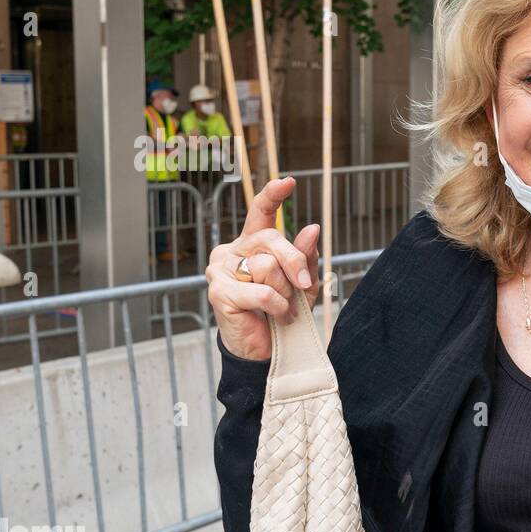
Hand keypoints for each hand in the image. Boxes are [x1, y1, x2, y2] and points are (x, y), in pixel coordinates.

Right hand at [205, 177, 319, 361]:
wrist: (267, 349)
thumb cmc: (282, 312)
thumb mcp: (302, 283)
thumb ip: (305, 256)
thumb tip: (312, 228)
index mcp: (252, 244)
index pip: (259, 213)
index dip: (272, 196)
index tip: (288, 182)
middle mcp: (232, 251)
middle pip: (272, 240)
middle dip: (295, 264)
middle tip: (304, 286)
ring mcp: (221, 270)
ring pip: (267, 267)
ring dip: (285, 292)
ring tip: (284, 308)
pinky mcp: (219, 292)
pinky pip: (262, 292)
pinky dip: (278, 306)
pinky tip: (277, 316)